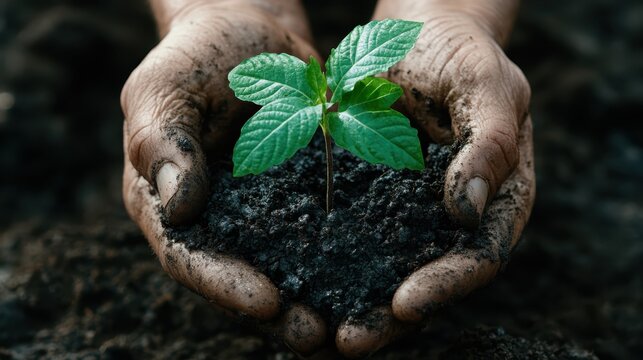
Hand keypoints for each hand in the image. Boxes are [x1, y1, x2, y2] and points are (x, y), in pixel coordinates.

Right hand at [121, 0, 325, 354]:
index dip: (223, 285)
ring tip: (349, 327)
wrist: (248, 33)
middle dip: (277, 313)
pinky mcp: (300, 199)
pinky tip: (374, 278)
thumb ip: (161, 140)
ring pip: (283, 269)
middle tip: (316, 337)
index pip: (188, 256)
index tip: (265, 303)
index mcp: (166, 204)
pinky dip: (342, 261)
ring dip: (315, 300)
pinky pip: (320, 235)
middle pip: (239, 278)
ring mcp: (258, 215)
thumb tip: (176, 206)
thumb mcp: (165, 87)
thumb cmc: (196, 56)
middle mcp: (213, 221)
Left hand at [335, 3, 535, 356]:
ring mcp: (407, 208)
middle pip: (427, 276)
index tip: (405, 304)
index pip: (479, 255)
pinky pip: (345, 232)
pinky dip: (324, 259)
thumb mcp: (488, 83)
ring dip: (352, 300)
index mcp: (496, 195)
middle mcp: (451, 214)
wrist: (416, 27)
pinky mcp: (366, 194)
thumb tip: (467, 208)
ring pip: (382, 266)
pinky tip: (292, 278)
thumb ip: (490, 141)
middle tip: (349, 342)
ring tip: (314, 330)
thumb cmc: (460, 50)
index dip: (446, 285)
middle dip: (389, 315)